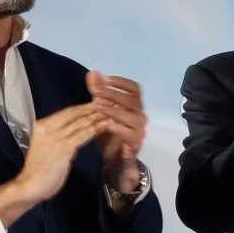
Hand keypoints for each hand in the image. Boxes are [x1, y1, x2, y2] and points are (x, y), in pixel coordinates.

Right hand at [0, 103, 99, 226]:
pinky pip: (82, 134)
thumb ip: (61, 136)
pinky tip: (106, 124)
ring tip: (113, 110)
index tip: (100, 102)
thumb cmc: (40, 170)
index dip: (85, 106)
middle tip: (111, 102)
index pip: (68, 111)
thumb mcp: (48, 147)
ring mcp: (55, 137)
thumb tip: (78, 130)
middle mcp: (48, 128)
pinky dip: (96, 128)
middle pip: (75, 113)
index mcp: (42, 125)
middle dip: (94, 107)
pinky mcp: (63, 147)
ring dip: (98, 116)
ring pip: (80, 122)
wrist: (30, 185)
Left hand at [86, 71, 147, 191]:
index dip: (121, 82)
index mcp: (134, 106)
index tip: (105, 79)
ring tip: (97, 105)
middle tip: (96, 91)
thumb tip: (93, 72)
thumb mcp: (99, 110)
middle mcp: (140, 116)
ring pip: (132, 116)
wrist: (114, 159)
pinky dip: (116, 127)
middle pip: (133, 100)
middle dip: (113, 94)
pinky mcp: (136, 144)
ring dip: (114, 109)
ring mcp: (140, 130)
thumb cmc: (108, 133)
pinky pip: (130, 134)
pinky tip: (103, 123)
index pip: (135, 89)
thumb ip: (97, 92)